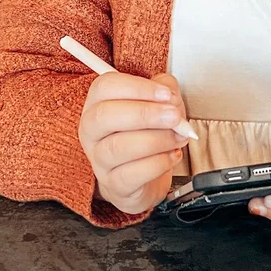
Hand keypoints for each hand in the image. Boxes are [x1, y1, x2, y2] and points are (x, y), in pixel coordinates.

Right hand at [79, 71, 188, 213]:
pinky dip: (158, 163)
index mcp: (98, 102)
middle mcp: (91, 130)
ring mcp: (98, 159)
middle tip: (174, 117)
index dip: (138, 88)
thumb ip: (166, 91)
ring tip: (178, 137)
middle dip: (145, 114)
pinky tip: (172, 156)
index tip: (167, 94)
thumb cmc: (148, 132)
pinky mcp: (112, 184)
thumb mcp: (158, 104)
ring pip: (118, 146)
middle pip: (105, 115)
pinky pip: (131, 173)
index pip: (106, 86)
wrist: (145, 175)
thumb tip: (171, 97)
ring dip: (157, 140)